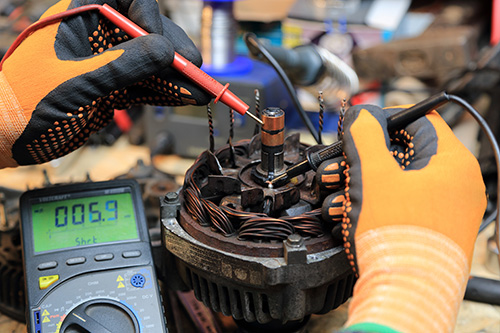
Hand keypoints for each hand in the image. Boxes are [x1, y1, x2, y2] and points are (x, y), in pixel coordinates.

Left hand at [0, 0, 209, 167]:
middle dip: (174, 52)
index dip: (149, 15)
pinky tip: (185, 96)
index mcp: (80, 17)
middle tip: (195, 72)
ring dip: (177, 76)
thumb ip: (122, 65)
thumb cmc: (25, 104)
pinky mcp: (112, 86)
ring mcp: (106, 62)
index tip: (161, 45)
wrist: (5, 137)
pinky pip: (146, 84)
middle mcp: (97, 35)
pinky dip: (166, 92)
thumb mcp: (75, 83)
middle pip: (148, 32)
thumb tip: (166, 51)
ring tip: (201, 91)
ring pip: (151, 61)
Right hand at [318, 104, 485, 331]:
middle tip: (336, 168)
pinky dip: (371, 208)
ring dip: (359, 187)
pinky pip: (397, 209)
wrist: (404, 294)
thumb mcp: (374, 174)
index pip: (419, 122)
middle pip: (401, 156)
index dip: (384, 120)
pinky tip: (345, 217)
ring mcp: (443, 212)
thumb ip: (365, 136)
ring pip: (395, 185)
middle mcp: (454, 187)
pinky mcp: (428, 233)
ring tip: (333, 197)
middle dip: (361, 162)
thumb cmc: (396, 235)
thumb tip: (362, 115)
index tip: (359, 128)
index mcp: (452, 164)